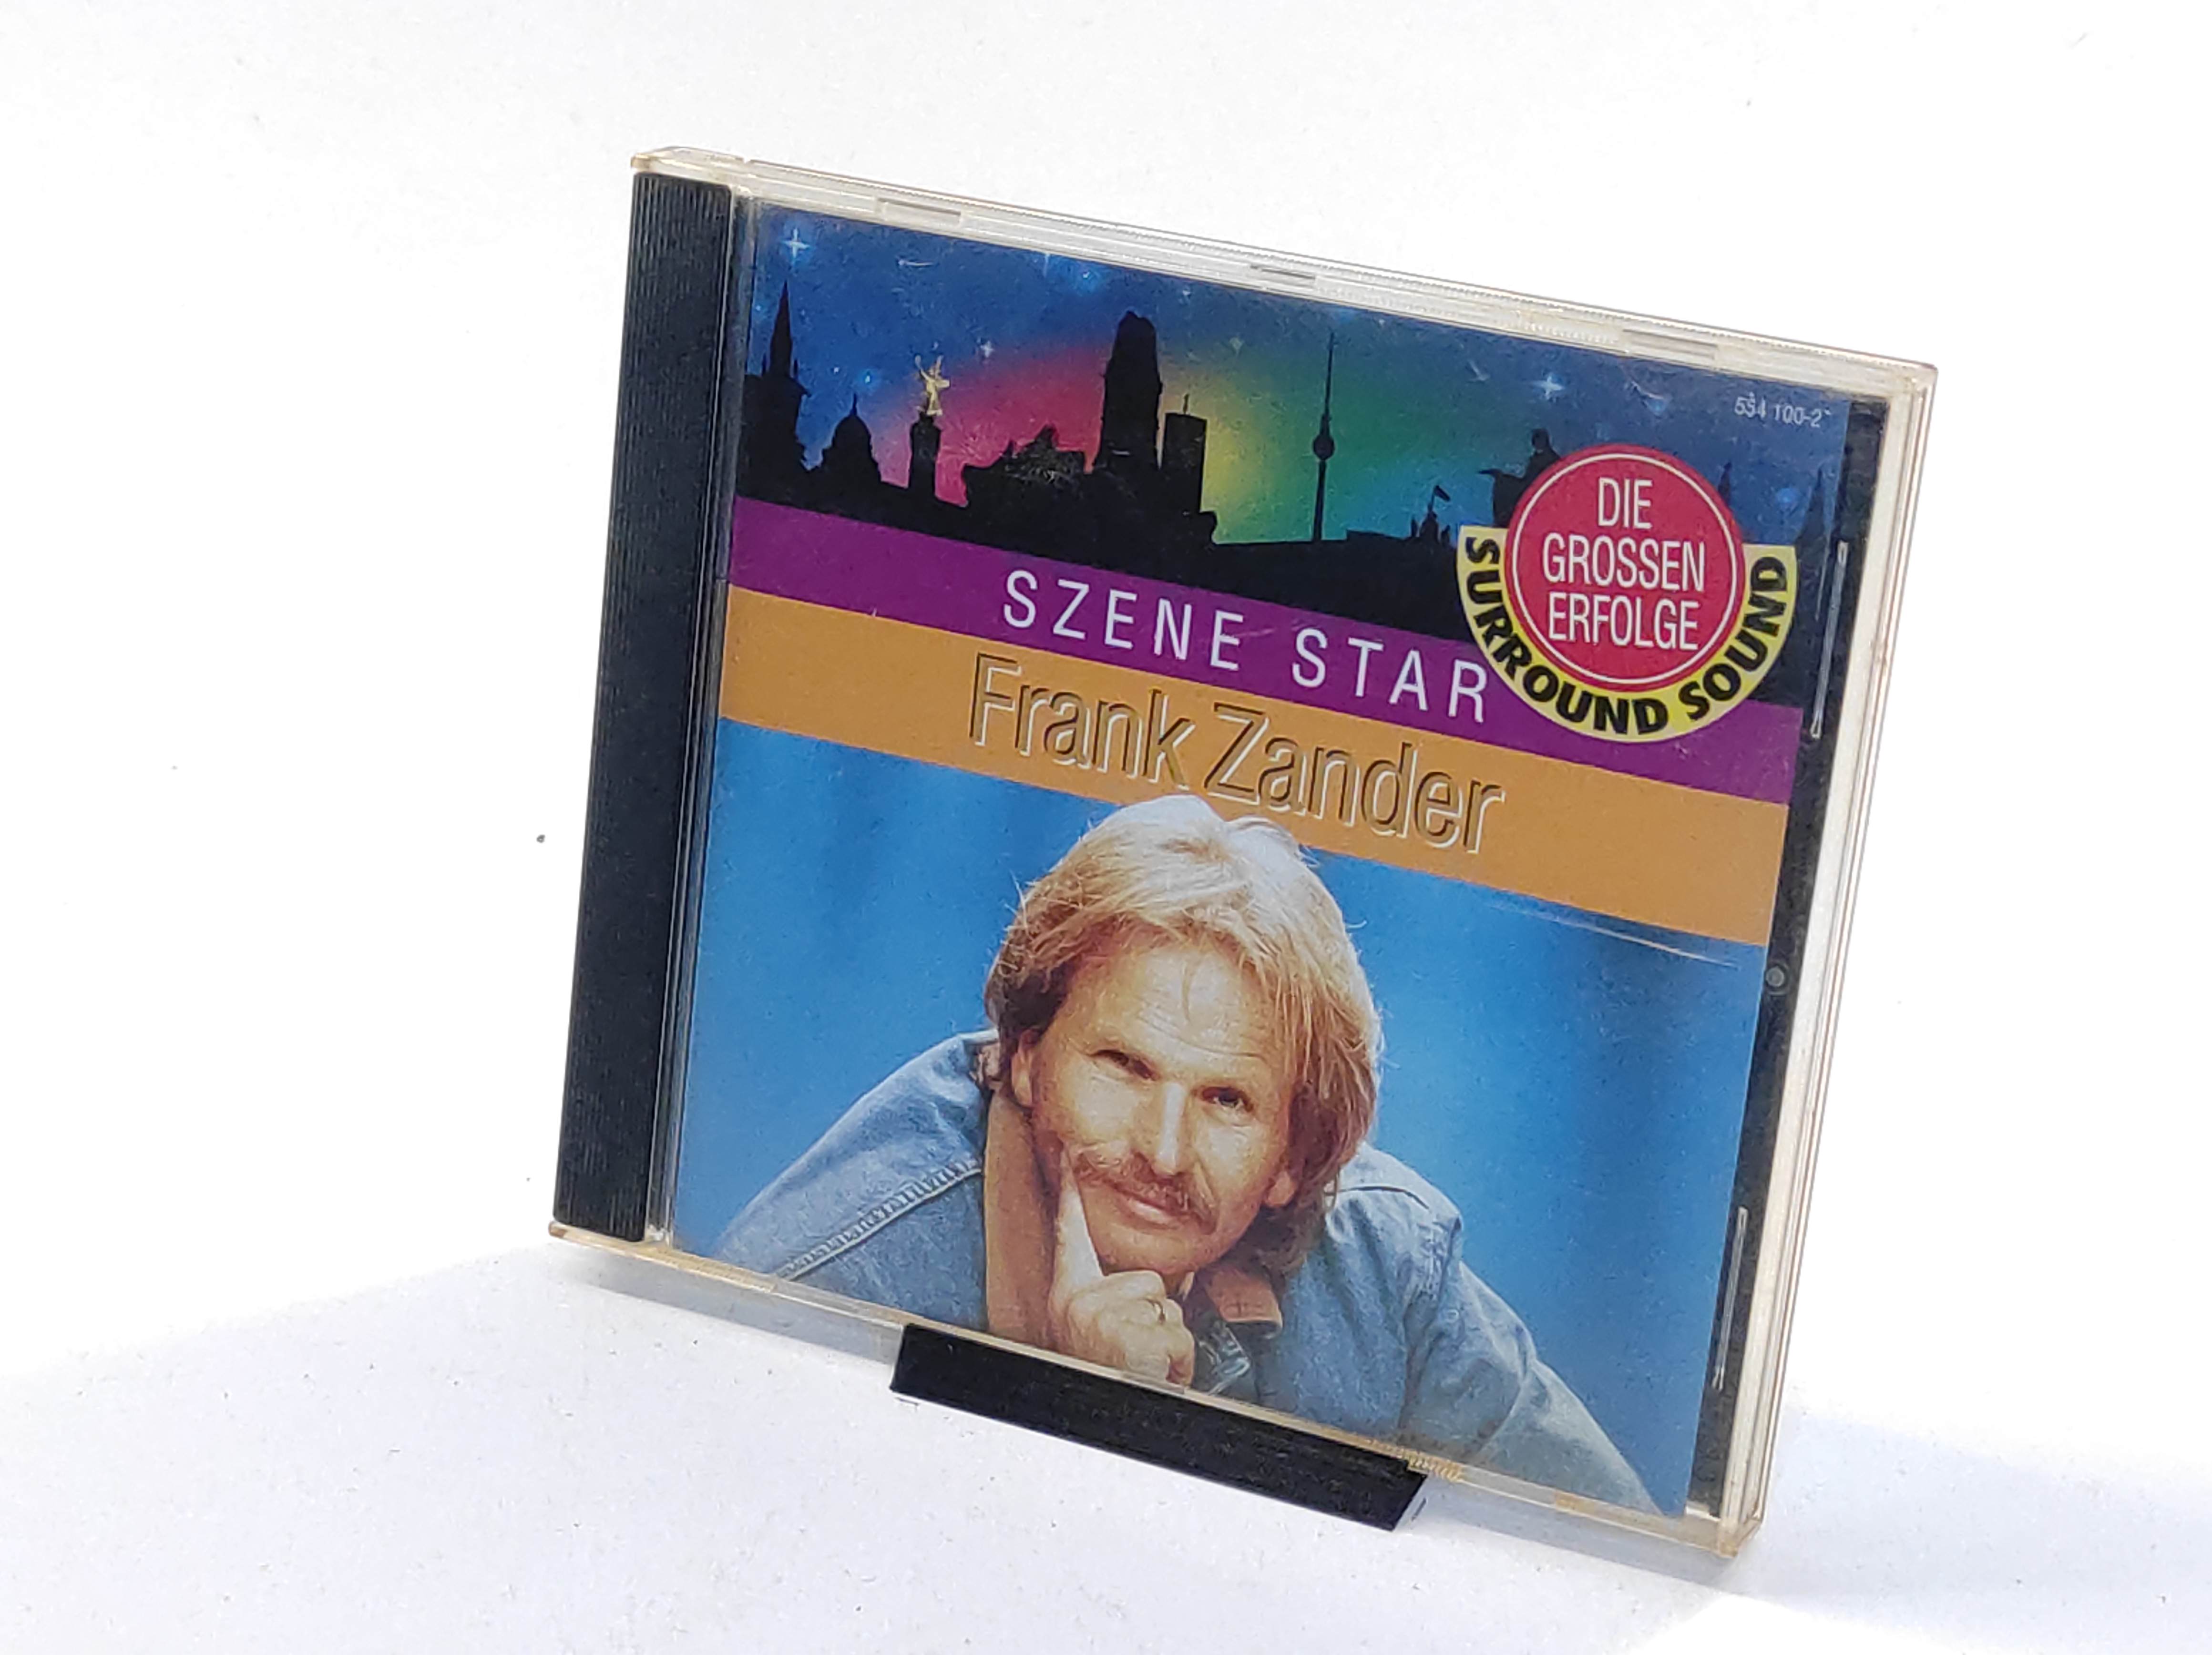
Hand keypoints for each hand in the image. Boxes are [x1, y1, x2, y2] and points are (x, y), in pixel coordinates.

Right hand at [1044, 1150, 1194, 1385]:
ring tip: (1144, 1369)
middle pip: (1148, 1281)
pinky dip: (1179, 1363)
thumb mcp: (1103, 1333)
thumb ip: (1122, 1300)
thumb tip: (1176, 1275)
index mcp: (1067, 1298)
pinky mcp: (1134, 1338)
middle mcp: (1079, 1302)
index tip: (1067, 1153)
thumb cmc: (1107, 1376)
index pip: (1070, 1235)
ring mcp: (1104, 1318)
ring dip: (1168, 1343)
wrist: (1106, 1430)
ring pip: (1168, 1309)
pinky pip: (1180, 1338)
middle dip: (1156, 1319)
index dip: (1069, 1193)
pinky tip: (1155, 1377)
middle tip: (1135, 1356)